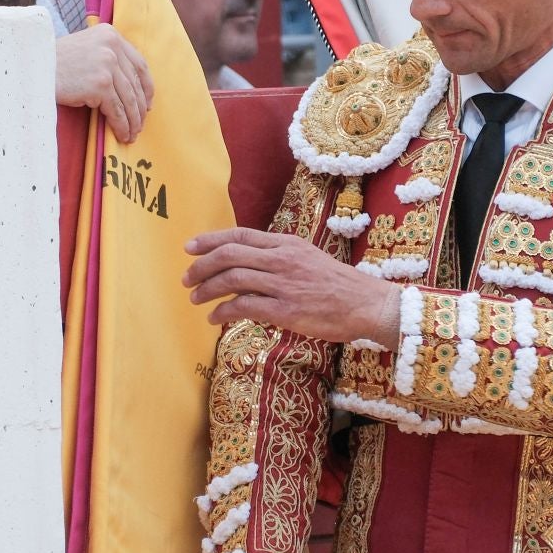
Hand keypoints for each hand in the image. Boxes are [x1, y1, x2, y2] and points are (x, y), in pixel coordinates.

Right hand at [55, 25, 154, 141]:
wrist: (31, 70)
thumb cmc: (54, 64)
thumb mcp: (84, 50)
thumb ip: (107, 58)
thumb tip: (131, 85)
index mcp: (110, 34)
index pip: (139, 63)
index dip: (146, 86)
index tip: (147, 103)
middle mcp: (112, 46)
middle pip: (135, 83)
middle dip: (139, 108)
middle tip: (140, 124)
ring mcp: (107, 64)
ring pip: (128, 99)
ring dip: (133, 120)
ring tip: (132, 134)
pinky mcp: (100, 84)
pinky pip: (117, 110)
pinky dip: (121, 125)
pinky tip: (122, 134)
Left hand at [183, 226, 400, 344]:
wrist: (366, 304)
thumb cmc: (339, 285)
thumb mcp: (309, 258)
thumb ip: (280, 258)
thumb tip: (248, 264)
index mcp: (287, 244)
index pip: (240, 235)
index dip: (210, 240)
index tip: (189, 247)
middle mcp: (282, 259)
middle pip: (229, 254)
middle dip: (201, 266)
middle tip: (186, 279)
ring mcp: (283, 284)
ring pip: (232, 278)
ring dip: (207, 289)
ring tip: (196, 299)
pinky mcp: (285, 309)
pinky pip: (244, 306)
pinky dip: (223, 311)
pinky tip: (215, 318)